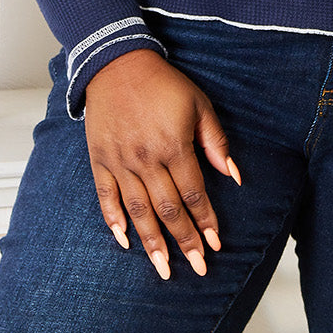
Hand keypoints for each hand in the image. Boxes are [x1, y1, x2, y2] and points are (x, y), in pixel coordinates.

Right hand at [83, 48, 240, 280]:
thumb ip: (215, 141)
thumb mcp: (199, 104)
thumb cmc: (163, 84)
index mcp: (173, 146)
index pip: (193, 194)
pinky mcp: (99, 160)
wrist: (117, 64)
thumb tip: (233, 175)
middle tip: (197, 267)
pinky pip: (106, 197)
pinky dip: (114, 221)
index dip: (206, 221)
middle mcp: (146, 160)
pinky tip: (124, 242)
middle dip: (185, 241)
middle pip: (169, 210)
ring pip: (138, 211)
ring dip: (152, 242)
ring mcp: (120, 162)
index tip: (216, 245)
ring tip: (163, 269)